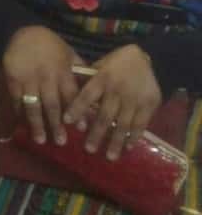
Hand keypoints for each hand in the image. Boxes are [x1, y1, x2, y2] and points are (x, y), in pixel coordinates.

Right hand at [2, 25, 83, 145]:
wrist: (21, 31)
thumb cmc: (48, 43)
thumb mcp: (68, 52)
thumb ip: (79, 70)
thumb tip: (94, 86)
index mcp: (62, 72)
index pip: (71, 96)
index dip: (77, 113)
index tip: (82, 129)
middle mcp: (46, 78)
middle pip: (52, 105)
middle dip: (56, 125)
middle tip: (60, 142)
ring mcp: (28, 80)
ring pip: (33, 105)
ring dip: (37, 124)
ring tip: (40, 140)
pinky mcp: (13, 79)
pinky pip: (17, 99)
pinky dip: (19, 112)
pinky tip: (22, 123)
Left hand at [64, 44, 161, 160]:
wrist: (146, 58)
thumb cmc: (116, 63)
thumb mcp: (99, 65)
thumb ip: (87, 80)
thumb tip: (68, 93)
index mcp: (101, 79)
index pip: (86, 96)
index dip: (76, 108)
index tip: (66, 122)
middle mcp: (116, 91)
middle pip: (104, 115)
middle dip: (96, 134)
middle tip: (89, 149)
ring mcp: (133, 99)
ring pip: (123, 124)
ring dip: (116, 141)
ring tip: (109, 156)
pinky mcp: (148, 105)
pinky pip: (140, 124)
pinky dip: (134, 136)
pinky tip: (128, 147)